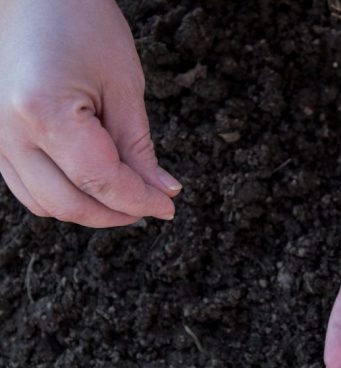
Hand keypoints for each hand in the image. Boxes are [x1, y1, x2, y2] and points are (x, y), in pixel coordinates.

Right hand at [0, 0, 180, 226]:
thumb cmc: (84, 25)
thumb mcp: (124, 86)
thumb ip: (139, 148)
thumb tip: (161, 192)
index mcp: (43, 112)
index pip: (99, 180)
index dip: (138, 200)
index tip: (167, 207)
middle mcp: (9, 132)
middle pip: (69, 203)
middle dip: (117, 213)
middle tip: (152, 203)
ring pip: (46, 204)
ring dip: (91, 209)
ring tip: (127, 195)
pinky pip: (30, 189)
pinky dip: (66, 196)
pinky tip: (95, 185)